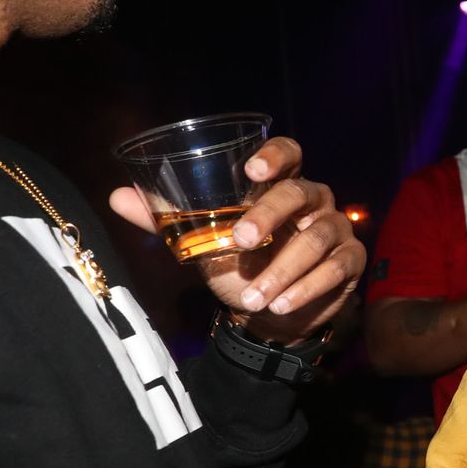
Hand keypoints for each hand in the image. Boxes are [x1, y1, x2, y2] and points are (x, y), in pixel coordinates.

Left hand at [109, 137, 365, 345]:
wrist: (268, 314)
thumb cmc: (239, 265)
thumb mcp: (201, 242)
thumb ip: (166, 219)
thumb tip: (116, 196)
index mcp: (282, 185)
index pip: (290, 153)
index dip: (275, 156)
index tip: (251, 170)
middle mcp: (314, 201)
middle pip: (300, 194)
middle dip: (268, 216)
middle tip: (239, 241)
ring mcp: (336, 229)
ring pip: (316, 238)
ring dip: (282, 269)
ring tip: (253, 298)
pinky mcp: (350, 262)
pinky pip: (334, 269)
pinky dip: (306, 288)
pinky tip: (279, 305)